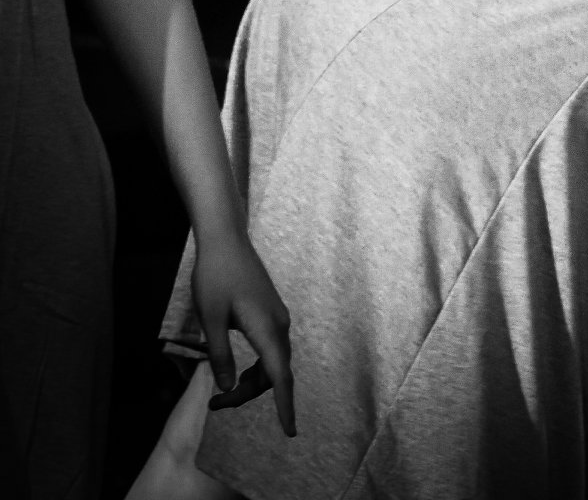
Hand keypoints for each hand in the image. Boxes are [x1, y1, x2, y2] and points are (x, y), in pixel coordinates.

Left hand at [193, 228, 295, 436]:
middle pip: (276, 372)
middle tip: (217, 405)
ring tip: (222, 392)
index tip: (290, 430)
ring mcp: (278, 318)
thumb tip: (228, 388)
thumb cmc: (215, 278)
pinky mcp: (272, 313)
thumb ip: (221, 355)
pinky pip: (272, 349)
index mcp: (266, 329)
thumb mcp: (210, 319)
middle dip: (251, 394)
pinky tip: (238, 369)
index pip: (280, 376)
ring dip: (254, 381)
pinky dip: (258, 366)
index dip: (285, 405)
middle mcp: (279, 326)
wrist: (226, 242)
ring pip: (274, 362)